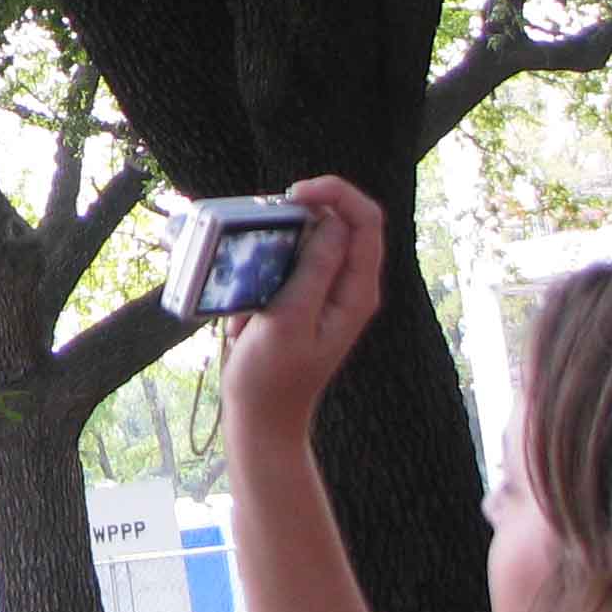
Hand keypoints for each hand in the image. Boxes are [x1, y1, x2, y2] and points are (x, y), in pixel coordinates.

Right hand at [219, 175, 387, 454]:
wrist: (261, 418)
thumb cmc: (272, 377)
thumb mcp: (290, 319)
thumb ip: (314, 268)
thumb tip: (331, 220)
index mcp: (356, 291)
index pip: (365, 219)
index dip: (334, 193)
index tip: (292, 194)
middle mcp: (348, 286)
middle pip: (338, 222)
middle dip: (297, 219)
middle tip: (260, 232)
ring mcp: (326, 291)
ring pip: (308, 240)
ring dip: (273, 247)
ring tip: (250, 284)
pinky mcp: (302, 297)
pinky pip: (287, 263)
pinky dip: (263, 269)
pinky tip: (246, 304)